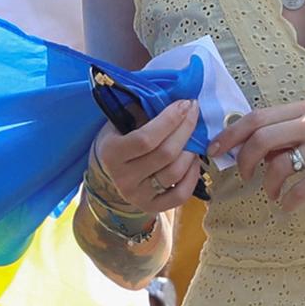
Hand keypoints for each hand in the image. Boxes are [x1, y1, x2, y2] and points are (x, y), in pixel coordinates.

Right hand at [89, 100, 201, 215]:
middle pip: (165, 154)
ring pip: (175, 173)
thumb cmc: (119, 139)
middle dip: (186, 129)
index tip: (185, 104)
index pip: (146, 139)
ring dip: (191, 151)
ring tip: (194, 137)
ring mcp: (138, 196)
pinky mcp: (151, 207)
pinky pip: (180, 194)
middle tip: (194, 112)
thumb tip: (175, 98)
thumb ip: (141, 111)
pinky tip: (194, 160)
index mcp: (112, 153)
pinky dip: (193, 176)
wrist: (109, 173)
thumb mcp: (120, 122)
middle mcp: (123, 178)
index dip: (170, 120)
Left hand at [210, 100, 304, 212]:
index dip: (230, 134)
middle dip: (243, 161)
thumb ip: (285, 133)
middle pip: (261, 138)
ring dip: (269, 185)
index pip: (257, 116)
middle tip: (243, 177)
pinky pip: (301, 188)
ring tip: (274, 194)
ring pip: (278, 164)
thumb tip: (244, 146)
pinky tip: (288, 205)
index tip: (215, 150)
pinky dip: (289, 201)